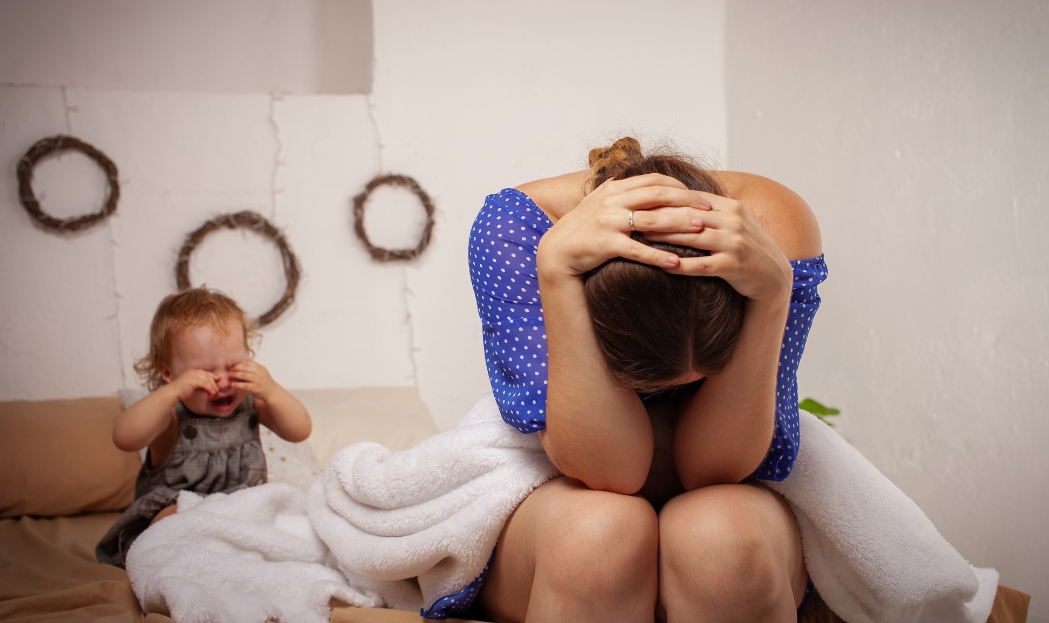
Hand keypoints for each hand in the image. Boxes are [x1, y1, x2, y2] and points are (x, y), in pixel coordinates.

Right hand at [170, 369, 218, 400]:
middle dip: (213, 383)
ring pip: (207, 380)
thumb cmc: (182, 391)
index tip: (218, 380)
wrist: (172, 393)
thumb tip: (211, 388)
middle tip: (216, 390)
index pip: (205, 373)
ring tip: (213, 393)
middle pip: (208, 376)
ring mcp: (193, 375)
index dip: (213, 376)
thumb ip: (202, 386)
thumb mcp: (195, 387)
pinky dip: (209, 389)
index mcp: (193, 371)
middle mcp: (193, 371)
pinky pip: (205, 384)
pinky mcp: (193, 380)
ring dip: (212, 387)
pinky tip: (210, 393)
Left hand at [230, 360, 276, 400]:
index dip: (239, 364)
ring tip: (230, 376)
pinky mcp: (256, 388)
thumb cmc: (263, 382)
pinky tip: (233, 384)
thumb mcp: (259, 373)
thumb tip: (235, 365)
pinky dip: (238, 385)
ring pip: (244, 375)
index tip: (233, 367)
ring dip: (235, 375)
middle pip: (245, 368)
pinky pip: (245, 385)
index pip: (248, 363)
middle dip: (236, 368)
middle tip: (230, 371)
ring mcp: (258, 380)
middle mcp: (259, 373)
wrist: (272, 392)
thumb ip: (250, 369)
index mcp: (260, 367)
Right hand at [536, 173, 713, 278]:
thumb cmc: (583, 229)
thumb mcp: (601, 203)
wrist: (557, 251)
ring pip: (652, 219)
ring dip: (680, 224)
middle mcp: (613, 201)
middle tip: (709, 210)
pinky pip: (638, 249)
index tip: (700, 196)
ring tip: (702, 231)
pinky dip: (658, 256)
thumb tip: (650, 187)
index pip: (654, 180)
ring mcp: (609, 221)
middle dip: (687, 201)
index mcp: (615, 188)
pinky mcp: (606, 244)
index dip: (680, 187)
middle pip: (658, 195)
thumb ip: (624, 193)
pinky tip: (676, 263)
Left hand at [646, 193, 791, 301]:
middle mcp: (733, 222)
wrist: (773, 275)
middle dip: (659, 216)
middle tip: (633, 217)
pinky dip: (679, 265)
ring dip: (665, 237)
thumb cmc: (747, 247)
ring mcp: (733, 244)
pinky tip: (661, 265)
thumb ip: (710, 210)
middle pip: (689, 215)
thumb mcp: (733, 222)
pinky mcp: (733, 266)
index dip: (665, 199)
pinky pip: (700, 265)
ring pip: (692, 237)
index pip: (692, 198)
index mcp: (730, 207)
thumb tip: (677, 197)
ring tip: (642, 238)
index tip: (641, 200)